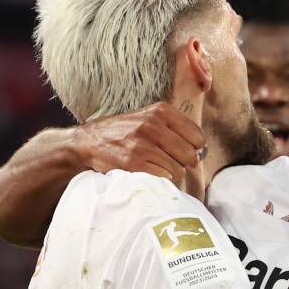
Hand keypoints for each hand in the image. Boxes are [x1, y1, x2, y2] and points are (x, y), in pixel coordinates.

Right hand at [70, 102, 205, 182]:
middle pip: (190, 154)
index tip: (183, 151)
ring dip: (170, 172)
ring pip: (178, 169)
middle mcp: (153, 125)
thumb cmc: (125, 131)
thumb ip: (176, 130)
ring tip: (156, 165)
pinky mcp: (134, 163)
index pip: (198, 136)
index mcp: (162, 111)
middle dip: (184, 162)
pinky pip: (164, 177)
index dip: (194, 148)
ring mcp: (143, 144)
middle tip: (169, 160)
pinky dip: (160, 178)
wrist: (90, 141)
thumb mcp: (150, 118)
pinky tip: (149, 171)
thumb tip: (198, 156)